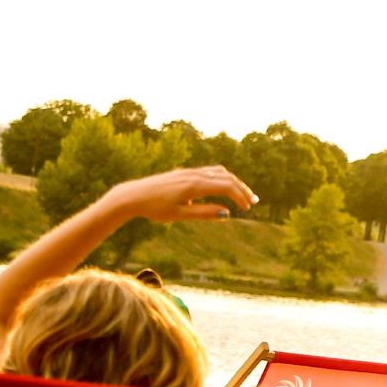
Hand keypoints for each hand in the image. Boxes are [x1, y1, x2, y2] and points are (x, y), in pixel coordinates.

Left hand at [107, 165, 256, 223]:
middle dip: (242, 189)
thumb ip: (204, 213)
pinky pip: (210, 171)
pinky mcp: (185, 173)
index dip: (239, 196)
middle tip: (253, 202)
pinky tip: (223, 186)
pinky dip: (222, 178)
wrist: (133, 195)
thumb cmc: (155, 208)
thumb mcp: (180, 215)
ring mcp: (190, 172)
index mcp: (195, 185)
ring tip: (242, 193)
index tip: (247, 209)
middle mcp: (195, 175)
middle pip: (226, 177)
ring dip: (233, 182)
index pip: (226, 186)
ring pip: (219, 172)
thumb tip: (226, 213)